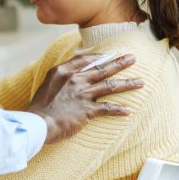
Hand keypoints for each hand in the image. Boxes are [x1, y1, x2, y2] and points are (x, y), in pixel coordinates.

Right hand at [25, 54, 143, 144]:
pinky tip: (128, 110)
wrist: (37, 124)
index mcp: (62, 72)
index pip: (84, 60)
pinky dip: (119, 110)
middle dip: (120, 63)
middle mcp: (74, 79)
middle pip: (102, 69)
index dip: (99, 57)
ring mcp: (82, 94)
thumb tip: (68, 80)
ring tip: (141, 82)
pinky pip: (108, 108)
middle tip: (133, 58)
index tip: (110, 55)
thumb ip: (59, 80)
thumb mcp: (46, 85)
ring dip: (128, 84)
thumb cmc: (39, 108)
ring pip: (110, 86)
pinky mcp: (87, 110)